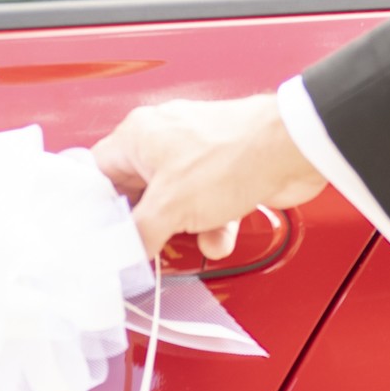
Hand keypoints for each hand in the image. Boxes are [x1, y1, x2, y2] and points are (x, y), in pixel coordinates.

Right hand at [92, 95, 328, 258]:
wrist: (294, 149)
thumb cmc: (231, 157)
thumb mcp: (170, 207)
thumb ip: (137, 235)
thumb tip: (124, 254)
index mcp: (138, 136)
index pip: (97, 173)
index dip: (95, 207)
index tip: (99, 237)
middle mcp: (163, 141)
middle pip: (137, 194)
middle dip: (147, 225)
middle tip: (143, 249)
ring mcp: (197, 156)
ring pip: (176, 205)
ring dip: (186, 230)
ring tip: (195, 239)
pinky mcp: (225, 170)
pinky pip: (208, 205)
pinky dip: (214, 224)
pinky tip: (221, 235)